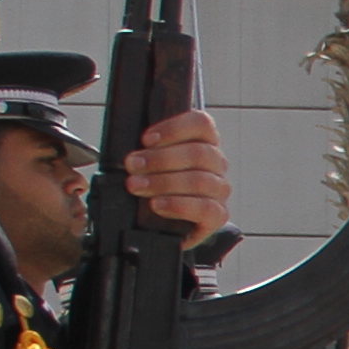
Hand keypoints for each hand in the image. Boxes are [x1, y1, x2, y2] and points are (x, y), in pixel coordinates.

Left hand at [121, 106, 231, 242]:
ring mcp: (219, 190)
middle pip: (198, 153)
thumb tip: (130, 150)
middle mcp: (216, 164)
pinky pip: (206, 209)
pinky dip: (178, 205)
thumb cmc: (156, 187)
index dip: (174, 129)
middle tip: (132, 166)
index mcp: (203, 142)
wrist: (164, 225)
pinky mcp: (218, 216)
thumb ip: (146, 150)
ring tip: (137, 186)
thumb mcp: (150, 163)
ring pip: (200, 180)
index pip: (201, 124)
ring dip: (164, 182)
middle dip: (160, 159)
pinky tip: (157, 205)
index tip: (146, 139)